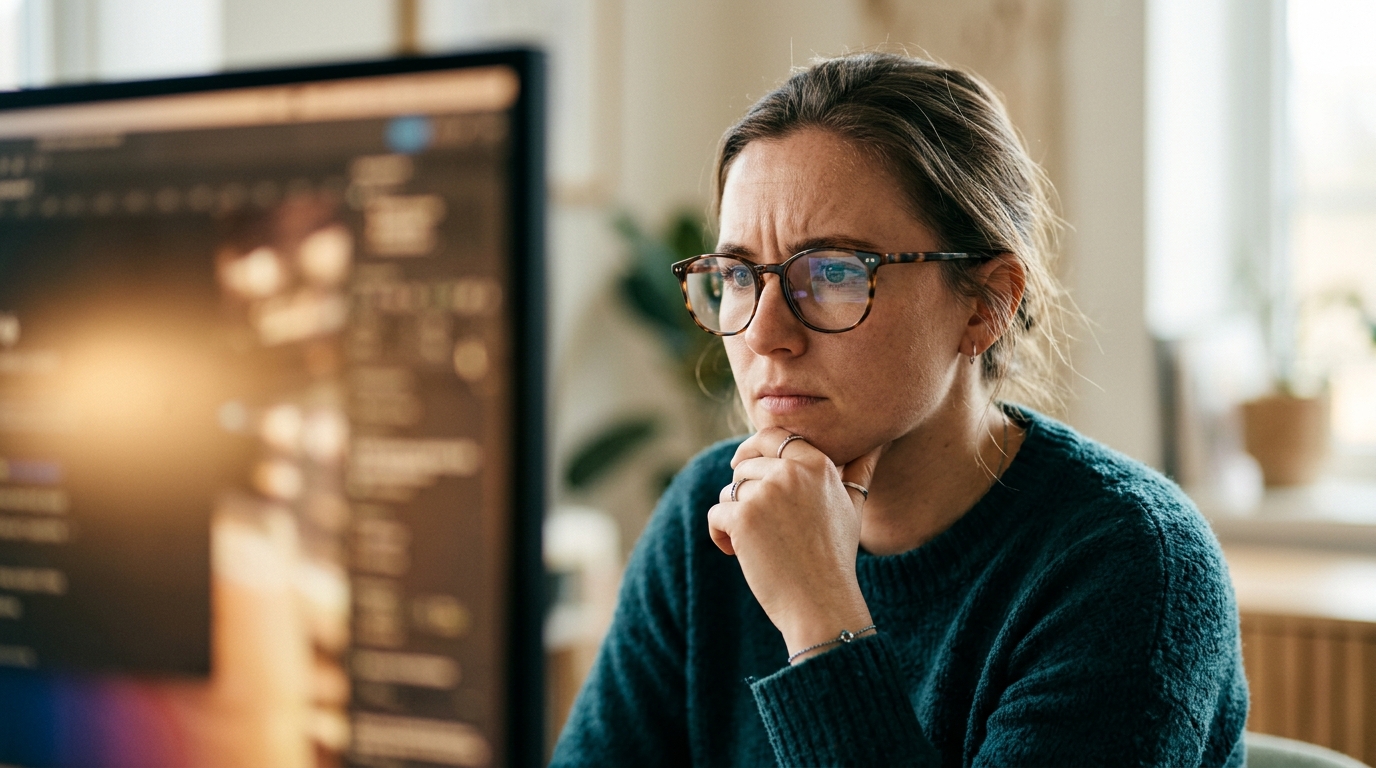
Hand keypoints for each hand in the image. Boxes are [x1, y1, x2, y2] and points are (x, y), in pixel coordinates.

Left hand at [708, 427, 885, 662]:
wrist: (821, 602)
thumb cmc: (835, 557)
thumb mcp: (853, 507)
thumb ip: (859, 470)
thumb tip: (876, 443)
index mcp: (818, 464)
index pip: (773, 436)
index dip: (752, 448)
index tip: (741, 465)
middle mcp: (792, 471)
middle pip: (745, 466)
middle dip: (743, 493)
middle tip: (760, 527)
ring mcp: (766, 493)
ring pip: (729, 491)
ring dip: (733, 516)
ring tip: (755, 544)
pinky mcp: (743, 517)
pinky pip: (716, 514)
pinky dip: (719, 535)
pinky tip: (736, 553)